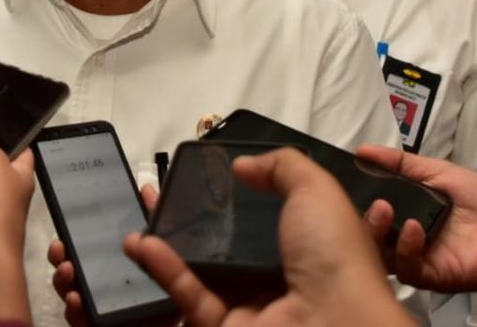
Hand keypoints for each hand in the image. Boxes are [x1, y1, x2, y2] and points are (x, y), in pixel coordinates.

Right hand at [48, 185, 159, 326]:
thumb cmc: (181, 289)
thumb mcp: (172, 248)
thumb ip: (157, 218)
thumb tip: (146, 189)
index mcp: (123, 265)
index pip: (91, 250)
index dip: (73, 240)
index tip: (63, 230)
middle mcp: (110, 287)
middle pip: (75, 271)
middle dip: (62, 258)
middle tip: (60, 248)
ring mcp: (106, 310)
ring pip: (73, 295)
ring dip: (63, 282)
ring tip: (67, 270)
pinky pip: (84, 322)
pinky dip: (76, 311)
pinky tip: (75, 300)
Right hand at [125, 148, 414, 326]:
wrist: (334, 324)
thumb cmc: (333, 254)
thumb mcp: (317, 191)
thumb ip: (282, 167)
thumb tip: (242, 164)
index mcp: (309, 245)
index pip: (270, 217)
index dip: (238, 195)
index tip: (208, 175)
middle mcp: (280, 276)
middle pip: (228, 244)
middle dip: (193, 219)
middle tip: (162, 194)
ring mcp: (251, 306)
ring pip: (202, 271)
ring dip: (169, 245)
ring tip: (142, 216)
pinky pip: (191, 296)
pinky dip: (165, 270)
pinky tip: (141, 243)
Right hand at [356, 144, 476, 292]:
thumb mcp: (441, 172)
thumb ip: (403, 163)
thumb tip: (363, 149)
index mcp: (406, 214)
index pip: (371, 210)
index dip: (356, 200)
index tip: (345, 183)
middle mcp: (407, 238)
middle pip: (370, 234)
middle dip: (363, 218)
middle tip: (369, 201)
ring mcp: (419, 259)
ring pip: (382, 255)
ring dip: (378, 233)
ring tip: (384, 210)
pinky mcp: (434, 276)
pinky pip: (409, 270)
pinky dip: (407, 250)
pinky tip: (415, 230)